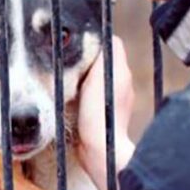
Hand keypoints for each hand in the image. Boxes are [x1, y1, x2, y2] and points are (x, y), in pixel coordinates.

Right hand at [77, 36, 135, 189]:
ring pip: (97, 77)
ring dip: (83, 75)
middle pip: (102, 60)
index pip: (111, 44)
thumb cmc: (100, 115)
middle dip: (86, 57)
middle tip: (67, 58)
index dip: (95, 39)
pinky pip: (92, 95)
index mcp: (122, 72)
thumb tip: (103, 37)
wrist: (100, 152)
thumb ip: (105, 55)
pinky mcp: (103, 115)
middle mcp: (122, 84)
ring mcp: (114, 100)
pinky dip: (82, 92)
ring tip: (67, 76)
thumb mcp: (101, 77)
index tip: (76, 42)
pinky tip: (71, 97)